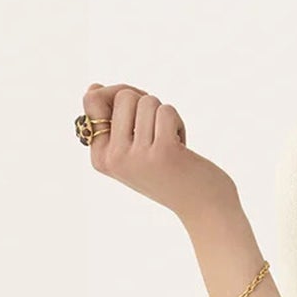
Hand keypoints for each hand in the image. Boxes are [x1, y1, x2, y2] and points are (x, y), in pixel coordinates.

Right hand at [79, 82, 237, 226]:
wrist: (203, 208)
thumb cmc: (169, 174)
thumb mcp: (132, 150)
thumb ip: (113, 121)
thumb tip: (93, 87)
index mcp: (100, 157)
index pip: (92, 100)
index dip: (119, 97)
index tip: (136, 117)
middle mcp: (114, 158)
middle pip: (123, 95)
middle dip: (146, 105)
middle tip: (157, 132)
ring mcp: (137, 156)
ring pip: (147, 101)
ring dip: (164, 116)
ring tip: (170, 142)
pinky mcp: (162, 151)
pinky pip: (166, 111)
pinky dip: (178, 123)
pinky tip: (181, 146)